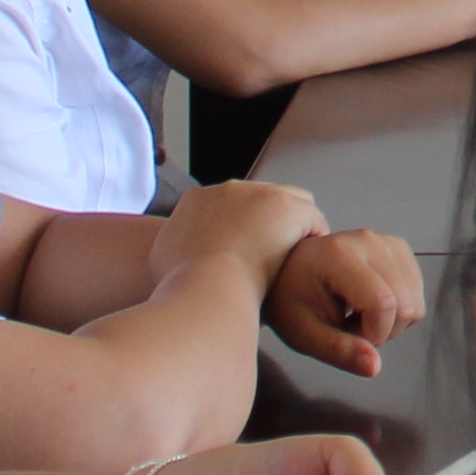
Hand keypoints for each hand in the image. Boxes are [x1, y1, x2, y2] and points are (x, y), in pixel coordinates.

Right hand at [152, 175, 325, 277]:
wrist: (207, 285)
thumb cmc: (184, 284)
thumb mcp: (163, 260)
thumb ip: (174, 248)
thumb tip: (179, 252)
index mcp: (197, 199)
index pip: (228, 205)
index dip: (240, 228)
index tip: (245, 251)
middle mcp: (228, 189)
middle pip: (259, 201)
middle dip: (266, 225)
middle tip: (273, 256)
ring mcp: (261, 194)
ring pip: (290, 205)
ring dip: (292, 228)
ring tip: (295, 258)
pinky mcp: (288, 207)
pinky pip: (312, 219)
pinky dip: (312, 237)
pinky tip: (309, 259)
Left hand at [264, 227, 425, 376]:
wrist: (287, 271)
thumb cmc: (290, 301)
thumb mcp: (304, 334)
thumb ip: (339, 351)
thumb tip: (375, 368)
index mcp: (340, 256)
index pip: (383, 304)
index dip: (372, 334)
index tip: (345, 336)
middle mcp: (369, 241)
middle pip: (405, 305)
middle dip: (382, 330)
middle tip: (347, 326)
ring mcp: (386, 242)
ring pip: (415, 301)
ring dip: (391, 320)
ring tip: (357, 314)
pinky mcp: (397, 248)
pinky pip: (416, 292)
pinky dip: (399, 308)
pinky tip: (370, 304)